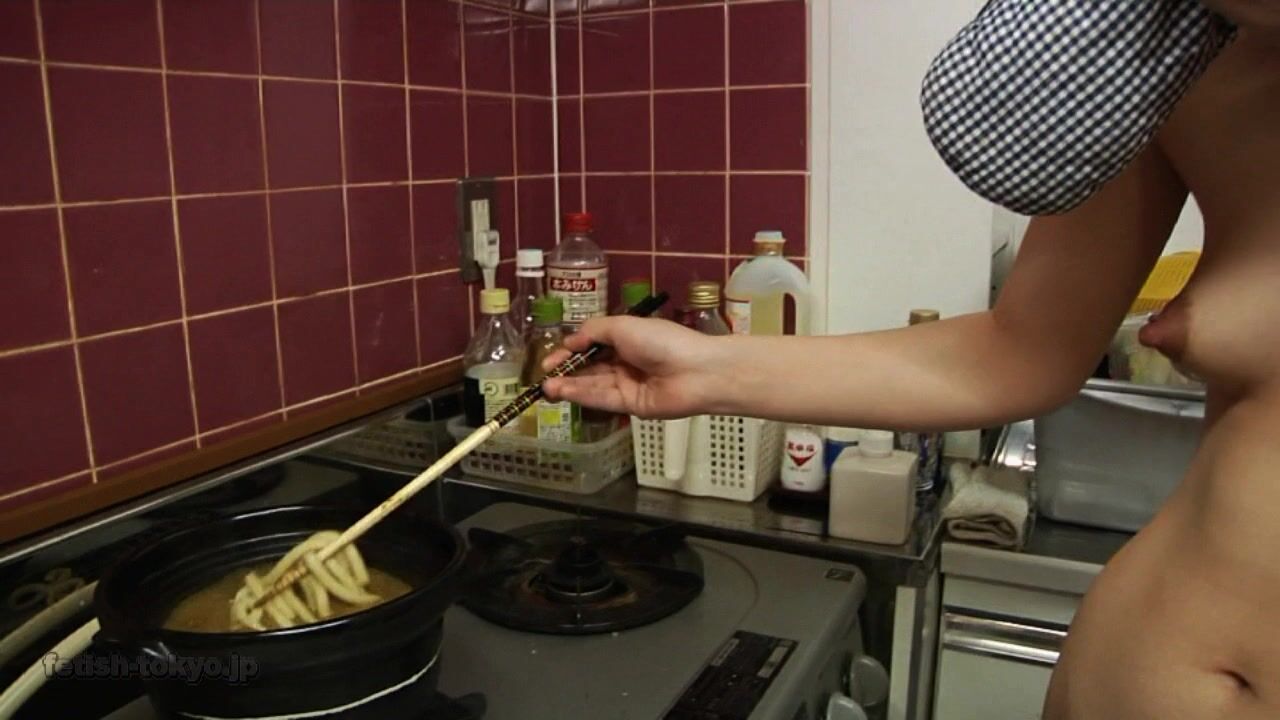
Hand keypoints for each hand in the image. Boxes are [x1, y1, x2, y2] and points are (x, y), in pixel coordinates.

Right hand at [541, 317, 726, 418]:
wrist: (697, 371)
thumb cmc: (662, 340)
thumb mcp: (623, 326)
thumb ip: (592, 332)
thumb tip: (569, 342)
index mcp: (626, 339)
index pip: (591, 346)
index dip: (570, 351)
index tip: (550, 358)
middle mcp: (626, 362)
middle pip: (590, 368)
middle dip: (566, 372)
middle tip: (544, 376)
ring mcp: (628, 385)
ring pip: (593, 386)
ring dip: (569, 386)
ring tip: (546, 387)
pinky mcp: (631, 406)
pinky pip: (603, 400)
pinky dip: (582, 396)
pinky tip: (563, 392)